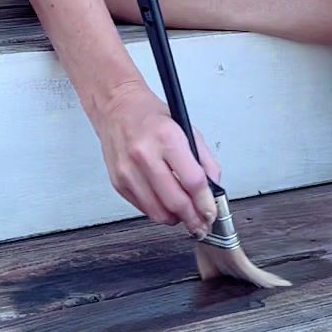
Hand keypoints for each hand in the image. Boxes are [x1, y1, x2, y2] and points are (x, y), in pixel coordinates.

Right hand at [94, 80, 221, 235]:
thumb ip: (205, 160)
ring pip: (158, 212)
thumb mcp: (186, 128)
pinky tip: (165, 204)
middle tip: (201, 223)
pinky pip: (143, 208)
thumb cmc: (150, 116)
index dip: (205, 203)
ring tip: (184, 216)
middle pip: (175, 202)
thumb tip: (213, 189)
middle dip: (193, 219)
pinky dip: (158, 211)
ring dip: (176, 219)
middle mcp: (145, 155)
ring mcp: (128, 171)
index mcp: (167, 138)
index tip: (211, 212)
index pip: (193, 181)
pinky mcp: (118, 182)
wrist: (117, 108)